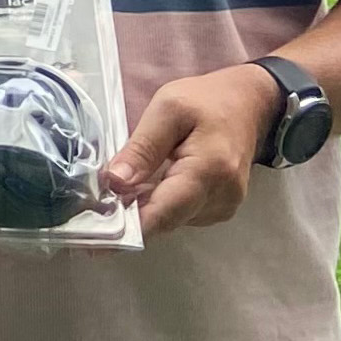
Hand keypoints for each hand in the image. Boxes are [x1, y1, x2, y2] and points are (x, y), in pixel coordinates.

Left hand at [105, 62, 280, 236]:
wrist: (251, 104)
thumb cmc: (208, 100)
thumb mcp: (168, 109)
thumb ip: (142, 147)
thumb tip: (115, 183)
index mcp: (209, 170)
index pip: (163, 214)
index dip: (126, 229)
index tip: (93, 240)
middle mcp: (221, 197)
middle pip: (164, 221)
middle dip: (127, 220)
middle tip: (90, 215)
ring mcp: (223, 206)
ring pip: (170, 220)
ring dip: (142, 211)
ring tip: (113, 195)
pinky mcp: (220, 208)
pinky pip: (181, 214)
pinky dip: (158, 205)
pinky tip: (142, 189)